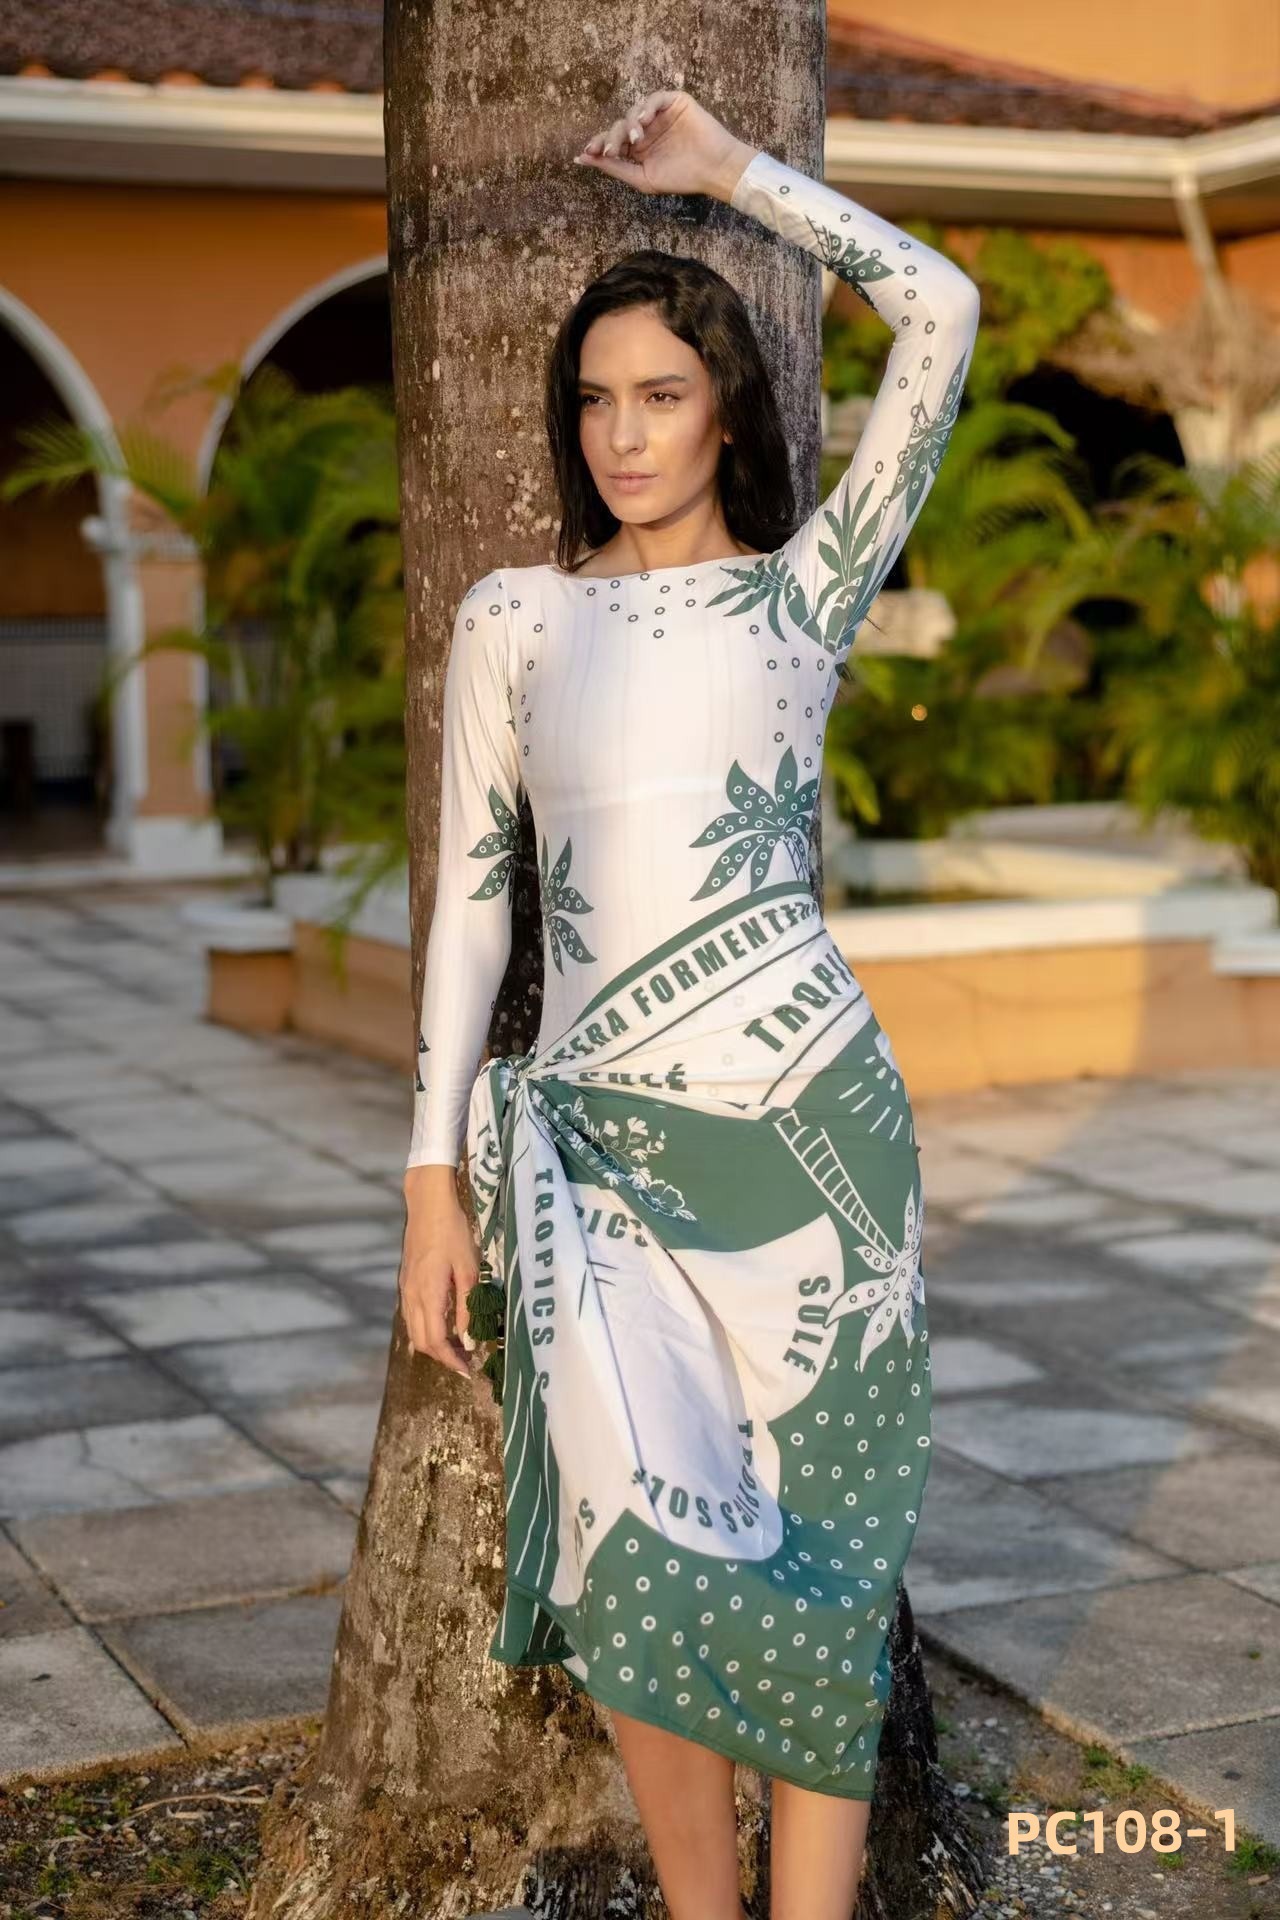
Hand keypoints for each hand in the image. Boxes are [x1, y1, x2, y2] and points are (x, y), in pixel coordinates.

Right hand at [398, 1180, 479, 1378]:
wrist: (427, 1204)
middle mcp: (411, 1296)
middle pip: (421, 1341)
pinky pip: (412, 1315)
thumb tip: (468, 1339)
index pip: (435, 1341)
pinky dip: (426, 1328)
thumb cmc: (452, 1233)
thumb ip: (467, 1306)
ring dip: (433, 1344)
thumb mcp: (468, 1268)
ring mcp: (406, 1289)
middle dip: (442, 1357)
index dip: (450, 1360)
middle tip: (465, 1362)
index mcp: (428, 1295)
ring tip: (457, 1348)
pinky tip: (443, 1325)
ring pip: (414, 1329)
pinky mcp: (406, 1281)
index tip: (467, 1371)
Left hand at [573, 88, 756, 203]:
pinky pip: (654, 98)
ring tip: (636, 139)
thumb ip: (615, 168)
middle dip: (611, 137)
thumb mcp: (643, 178)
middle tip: (611, 150)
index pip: (613, 142)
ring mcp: (660, 115)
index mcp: (638, 150)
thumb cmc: (682, 178)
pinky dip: (646, 107)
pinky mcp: (674, 102)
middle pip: (619, 126)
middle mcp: (647, 130)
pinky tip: (645, 120)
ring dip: (630, 124)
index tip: (586, 152)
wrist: (714, 169)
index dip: (598, 145)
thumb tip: (584, 159)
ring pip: (634, 111)